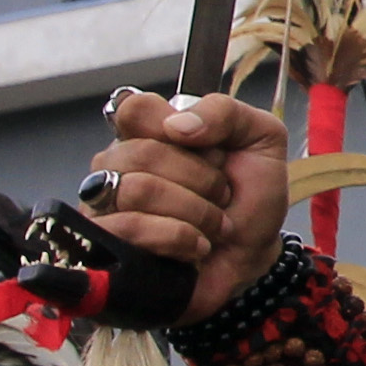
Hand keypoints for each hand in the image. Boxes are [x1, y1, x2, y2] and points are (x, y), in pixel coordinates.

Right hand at [81, 88, 289, 323]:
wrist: (253, 258)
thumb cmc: (250, 197)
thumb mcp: (260, 140)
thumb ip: (225, 113)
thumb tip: (177, 124)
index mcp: (149, 134)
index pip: (131, 108)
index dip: (169, 124)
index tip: (206, 145)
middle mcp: (118, 166)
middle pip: (141, 152)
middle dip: (201, 178)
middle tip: (222, 194)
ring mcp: (105, 207)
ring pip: (136, 190)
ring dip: (195, 210)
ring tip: (213, 224)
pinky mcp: (106, 246)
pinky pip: (128, 229)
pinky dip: (178, 237)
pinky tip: (196, 246)